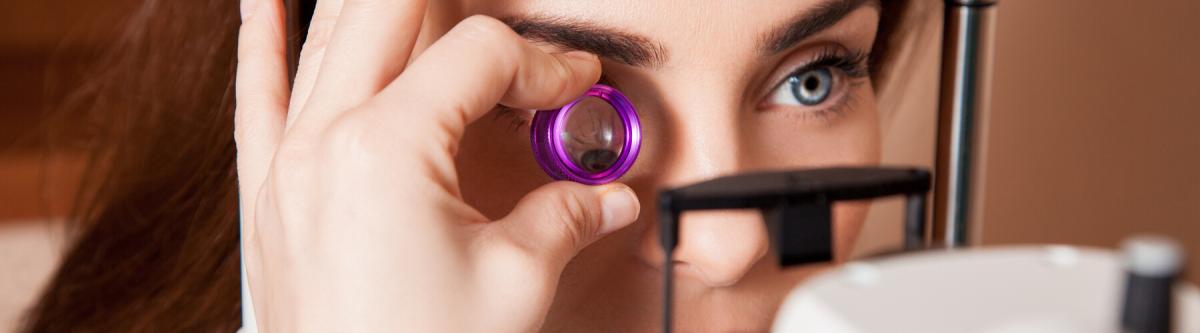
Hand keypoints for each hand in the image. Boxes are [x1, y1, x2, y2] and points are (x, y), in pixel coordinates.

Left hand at [234, 0, 640, 330]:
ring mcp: (287, 163)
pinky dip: (260, 47)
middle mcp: (326, 140)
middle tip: (500, 25)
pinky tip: (261, 8)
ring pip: (325, 41)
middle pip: (389, 12)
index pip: (479, 56)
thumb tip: (605, 198)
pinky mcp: (269, 195)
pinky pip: (255, 100)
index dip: (541, 63)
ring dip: (371, 6)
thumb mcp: (514, 283)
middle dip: (453, 3)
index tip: (574, 90)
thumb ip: (565, 218)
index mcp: (389, 148)